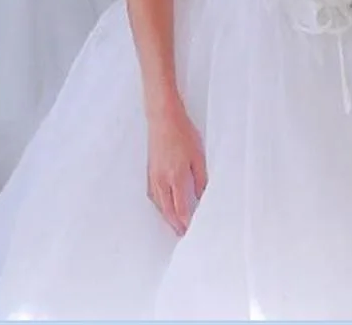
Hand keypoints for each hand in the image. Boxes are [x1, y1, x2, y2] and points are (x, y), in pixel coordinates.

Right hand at [146, 99, 206, 235]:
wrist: (163, 118)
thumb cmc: (182, 132)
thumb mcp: (198, 155)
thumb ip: (200, 179)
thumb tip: (201, 196)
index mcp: (177, 177)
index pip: (181, 208)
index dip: (186, 222)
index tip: (191, 230)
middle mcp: (163, 180)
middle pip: (168, 210)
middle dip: (175, 224)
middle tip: (182, 233)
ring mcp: (154, 176)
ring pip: (159, 204)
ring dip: (166, 216)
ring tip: (174, 224)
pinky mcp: (150, 170)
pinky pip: (154, 195)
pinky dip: (159, 205)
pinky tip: (163, 206)